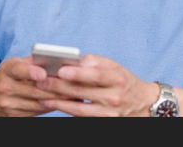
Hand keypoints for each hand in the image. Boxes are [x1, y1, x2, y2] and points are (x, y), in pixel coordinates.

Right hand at [0, 55, 77, 116]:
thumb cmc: (9, 75)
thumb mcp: (15, 63)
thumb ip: (33, 62)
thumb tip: (57, 61)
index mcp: (6, 70)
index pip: (18, 69)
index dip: (31, 72)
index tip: (43, 73)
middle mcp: (5, 87)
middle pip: (33, 90)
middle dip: (55, 88)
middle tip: (73, 85)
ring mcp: (8, 104)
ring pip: (37, 103)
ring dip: (57, 99)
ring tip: (73, 94)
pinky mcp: (13, 116)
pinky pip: (36, 112)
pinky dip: (50, 107)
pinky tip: (62, 103)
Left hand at [35, 53, 159, 116]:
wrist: (142, 104)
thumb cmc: (123, 80)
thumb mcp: (115, 66)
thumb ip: (95, 61)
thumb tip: (75, 60)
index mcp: (117, 78)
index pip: (96, 75)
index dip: (77, 73)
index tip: (60, 70)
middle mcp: (114, 97)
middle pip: (82, 92)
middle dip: (59, 86)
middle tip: (41, 81)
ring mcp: (108, 114)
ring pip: (78, 109)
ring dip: (58, 102)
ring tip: (42, 95)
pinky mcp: (103, 123)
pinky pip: (80, 117)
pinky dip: (65, 110)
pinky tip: (53, 103)